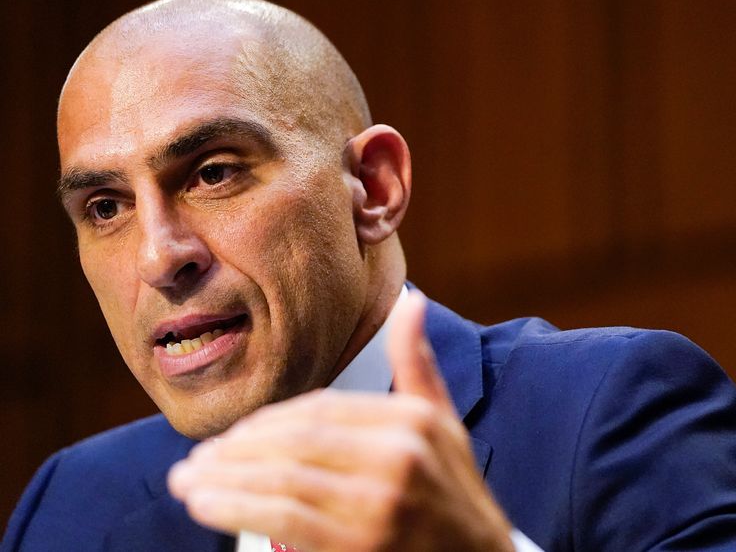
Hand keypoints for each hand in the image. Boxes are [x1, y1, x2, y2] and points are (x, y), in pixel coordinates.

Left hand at [168, 291, 514, 550]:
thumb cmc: (456, 496)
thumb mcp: (444, 425)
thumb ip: (418, 364)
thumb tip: (412, 301)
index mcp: (413, 420)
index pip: (322, 408)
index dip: (268, 421)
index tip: (232, 435)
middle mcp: (399, 455)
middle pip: (296, 440)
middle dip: (237, 449)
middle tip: (196, 458)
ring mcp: (381, 502)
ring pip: (283, 478)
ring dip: (225, 478)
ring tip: (187, 481)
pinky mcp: (361, 544)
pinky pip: (284, 518)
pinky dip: (237, 507)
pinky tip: (206, 505)